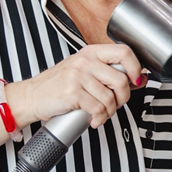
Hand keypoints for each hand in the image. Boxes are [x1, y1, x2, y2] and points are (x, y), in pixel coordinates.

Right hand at [11, 44, 144, 130]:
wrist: (33, 96)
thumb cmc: (58, 85)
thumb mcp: (83, 70)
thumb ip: (107, 72)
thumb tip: (138, 79)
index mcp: (91, 52)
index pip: (124, 52)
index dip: (136, 68)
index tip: (137, 80)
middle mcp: (85, 61)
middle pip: (121, 80)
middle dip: (123, 98)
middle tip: (116, 104)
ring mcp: (78, 76)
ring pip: (110, 98)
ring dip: (110, 112)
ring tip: (101, 113)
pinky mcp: (73, 93)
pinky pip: (98, 109)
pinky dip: (100, 119)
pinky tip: (94, 119)